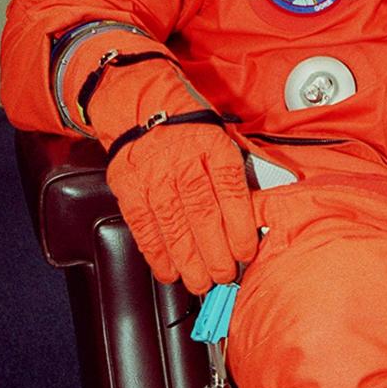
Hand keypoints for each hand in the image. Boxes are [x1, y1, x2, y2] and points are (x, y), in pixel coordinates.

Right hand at [106, 121, 258, 292]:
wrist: (141, 104)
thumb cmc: (188, 125)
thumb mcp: (222, 136)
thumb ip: (237, 173)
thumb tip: (257, 215)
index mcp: (213, 147)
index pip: (231, 192)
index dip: (239, 228)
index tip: (246, 252)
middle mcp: (184, 161)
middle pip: (203, 215)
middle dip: (216, 254)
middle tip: (224, 276)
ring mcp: (154, 175)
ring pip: (174, 226)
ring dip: (188, 261)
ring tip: (199, 282)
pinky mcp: (130, 187)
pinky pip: (145, 227)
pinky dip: (156, 254)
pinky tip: (169, 270)